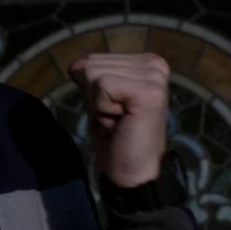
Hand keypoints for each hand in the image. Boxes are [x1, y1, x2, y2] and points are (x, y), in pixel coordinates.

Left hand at [69, 53, 169, 187]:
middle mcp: (154, 65)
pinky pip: (101, 85)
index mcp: (145, 63)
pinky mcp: (149, 91)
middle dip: (93, 95)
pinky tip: (120, 121)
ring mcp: (154, 77)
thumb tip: (76, 65)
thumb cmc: (114, 133)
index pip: (92, 59)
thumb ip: (89, 74)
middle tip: (115, 116)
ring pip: (93, 73)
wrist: (131, 169)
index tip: (112, 108)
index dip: (91, 89)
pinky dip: (101, 107)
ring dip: (97, 103)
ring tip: (118, 118)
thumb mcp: (98, 96)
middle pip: (91, 64)